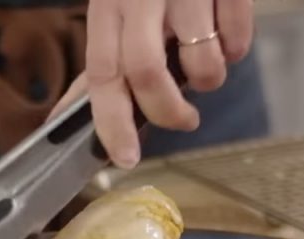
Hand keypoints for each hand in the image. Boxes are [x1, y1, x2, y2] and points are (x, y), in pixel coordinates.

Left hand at [54, 0, 254, 168]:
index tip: (125, 158)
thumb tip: (65, 117)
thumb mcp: (119, 10)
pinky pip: (238, 42)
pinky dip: (236, 50)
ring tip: (208, 64)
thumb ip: (104, 62)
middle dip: (169, 113)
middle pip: (146, 74)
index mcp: (109, 7)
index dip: (110, 122)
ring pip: (201, 64)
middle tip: (186, 121)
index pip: (102, 73)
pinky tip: (227, 32)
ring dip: (210, 79)